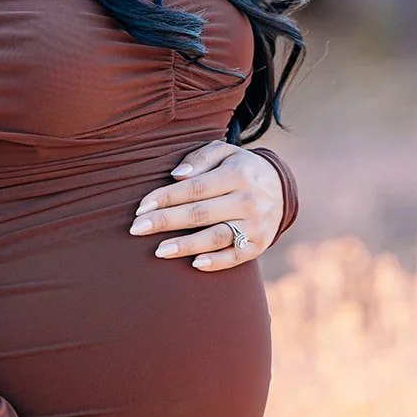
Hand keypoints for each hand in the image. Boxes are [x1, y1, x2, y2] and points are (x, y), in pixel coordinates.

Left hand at [128, 139, 284, 269]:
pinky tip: (195, 264)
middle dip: (165, 221)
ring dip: (186, 245)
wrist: (280, 187)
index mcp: (237, 174)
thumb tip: (177, 175)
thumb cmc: (239, 168)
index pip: (194, 188)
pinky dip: (217, 262)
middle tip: (136, 229)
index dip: (165, 198)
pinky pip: (236, 256)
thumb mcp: (224, 152)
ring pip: (216, 237)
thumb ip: (200, 157)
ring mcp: (256, 225)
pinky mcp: (260, 244)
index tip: (140, 207)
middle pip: (200, 213)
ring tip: (159, 251)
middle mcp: (248, 200)